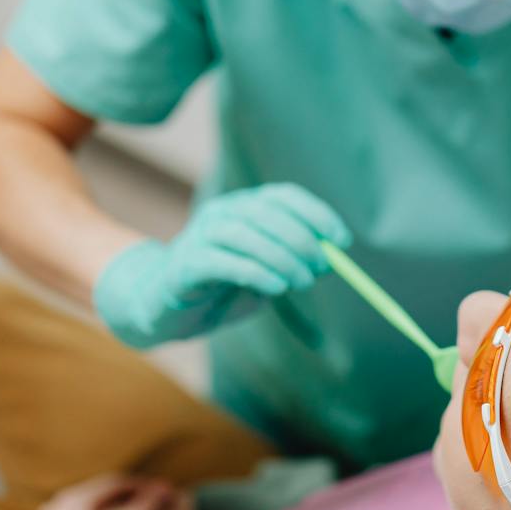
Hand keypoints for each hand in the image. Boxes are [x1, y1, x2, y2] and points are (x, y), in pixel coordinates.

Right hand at [93, 184, 351, 346]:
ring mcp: (199, 237)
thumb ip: (294, 265)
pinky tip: (275, 287)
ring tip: (302, 282)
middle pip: (266, 213)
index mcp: (242, 208)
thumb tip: (331, 261)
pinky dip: (254, 272)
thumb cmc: (222, 290)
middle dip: (302, 239)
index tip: (342, 240)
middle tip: (322, 267)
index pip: (282, 196)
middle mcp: (221, 214)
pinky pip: (222, 262)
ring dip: (282, 257)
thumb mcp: (266, 275)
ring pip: (245, 234)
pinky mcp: (185, 266)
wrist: (168, 313)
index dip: (316, 214)